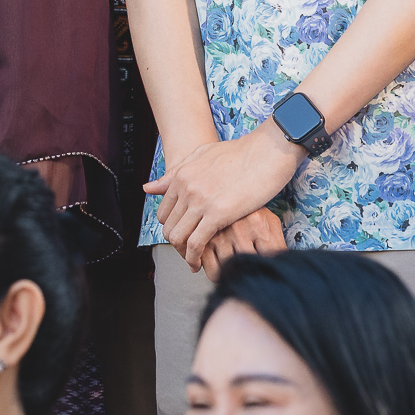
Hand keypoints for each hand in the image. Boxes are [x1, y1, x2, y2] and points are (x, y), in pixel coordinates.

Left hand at [147, 124, 300, 268]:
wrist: (267, 150)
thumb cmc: (241, 152)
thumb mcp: (202, 155)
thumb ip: (175, 173)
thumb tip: (147, 188)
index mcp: (181, 175)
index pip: (163, 212)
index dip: (172, 228)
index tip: (184, 237)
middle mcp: (186, 188)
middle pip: (168, 227)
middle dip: (177, 244)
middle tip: (190, 252)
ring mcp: (200, 201)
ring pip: (178, 237)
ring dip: (183, 254)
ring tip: (194, 260)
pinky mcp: (217, 213)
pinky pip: (195, 243)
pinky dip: (194, 258)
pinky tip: (200, 264)